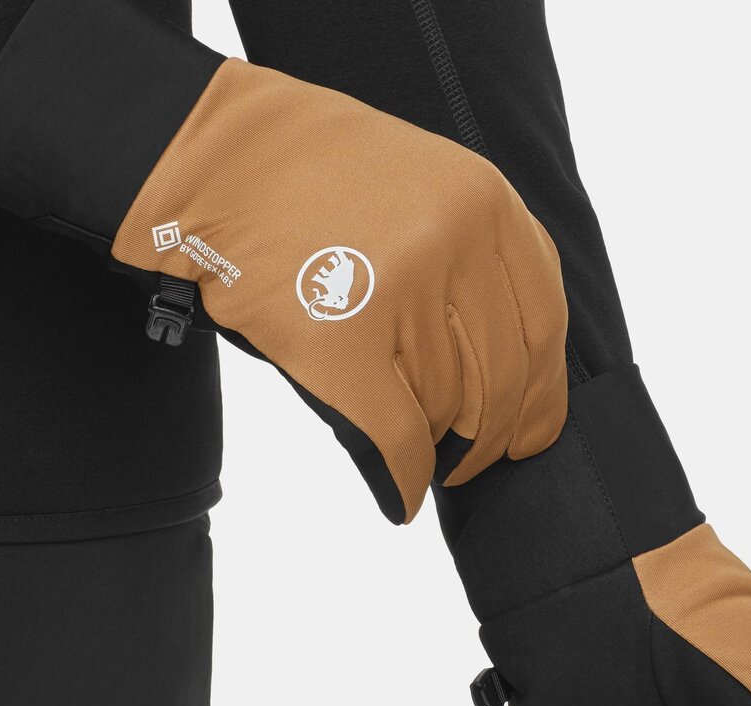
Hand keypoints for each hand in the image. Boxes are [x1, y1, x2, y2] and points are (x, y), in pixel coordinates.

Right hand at [114, 59, 568, 521]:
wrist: (206, 164)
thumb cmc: (311, 186)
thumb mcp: (423, 188)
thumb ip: (477, 259)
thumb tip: (516, 377)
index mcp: (485, 202)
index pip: (544, 327)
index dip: (542, 397)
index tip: (528, 435)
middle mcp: (453, 241)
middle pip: (502, 381)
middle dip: (488, 439)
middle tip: (466, 460)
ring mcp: (397, 289)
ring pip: (445, 411)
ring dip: (431, 446)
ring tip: (406, 441)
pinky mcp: (339, 339)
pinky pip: (398, 439)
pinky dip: (403, 480)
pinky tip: (400, 497)